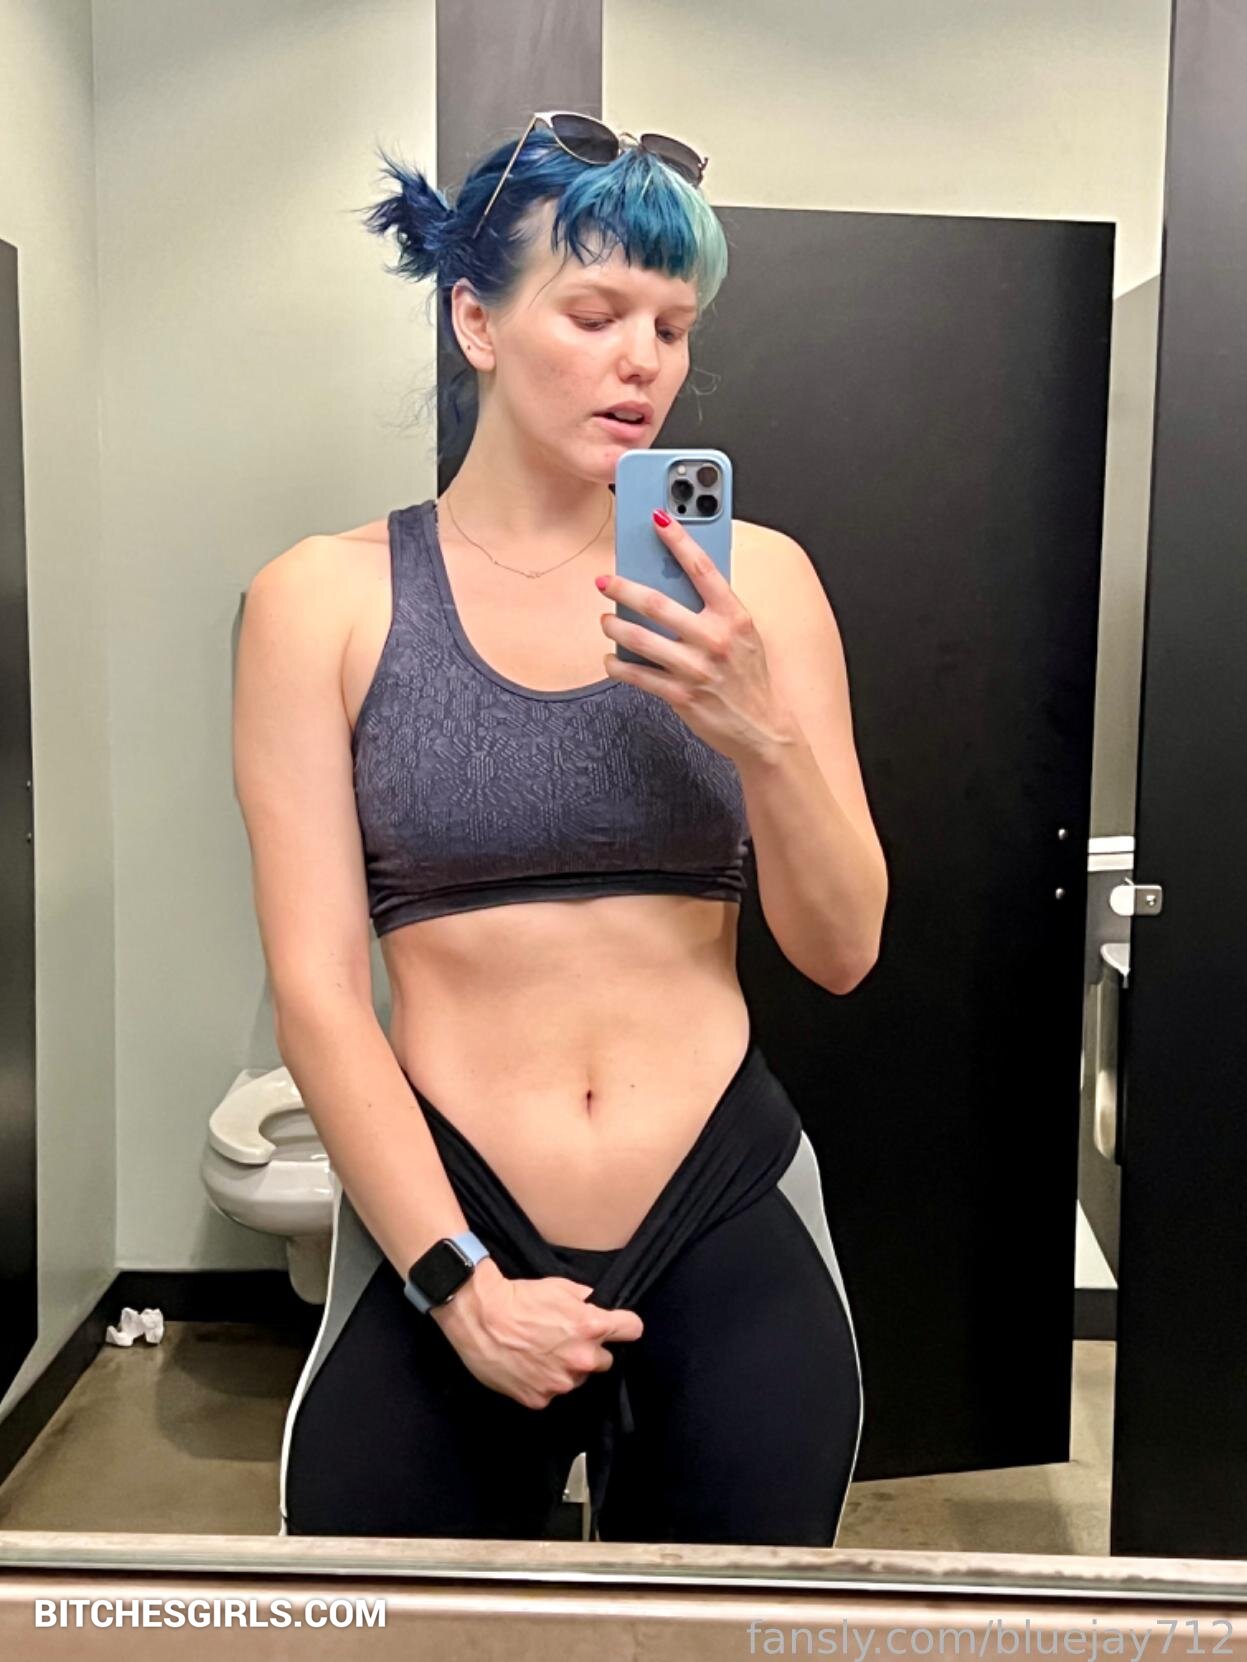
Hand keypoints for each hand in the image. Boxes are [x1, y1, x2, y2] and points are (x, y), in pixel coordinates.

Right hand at [433, 1258, 643, 1410]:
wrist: (479, 1316)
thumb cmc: (518, 1297)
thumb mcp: (559, 1285)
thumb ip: (584, 1299)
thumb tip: (593, 1305)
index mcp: (591, 1327)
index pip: (633, 1330)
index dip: (624, 1326)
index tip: (618, 1327)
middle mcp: (581, 1359)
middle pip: (605, 1360)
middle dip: (591, 1350)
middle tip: (565, 1338)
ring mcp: (560, 1382)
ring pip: (577, 1378)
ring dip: (566, 1368)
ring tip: (540, 1352)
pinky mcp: (539, 1399)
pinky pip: (551, 1392)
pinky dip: (542, 1382)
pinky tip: (527, 1366)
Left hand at [596, 509, 796, 765]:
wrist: (763, 729)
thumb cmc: (749, 677)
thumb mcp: (744, 635)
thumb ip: (715, 609)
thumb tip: (675, 580)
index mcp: (734, 616)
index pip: (702, 568)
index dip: (678, 539)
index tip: (658, 518)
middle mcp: (715, 639)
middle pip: (657, 603)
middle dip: (623, 588)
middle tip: (605, 581)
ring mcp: (696, 669)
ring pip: (639, 639)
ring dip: (613, 626)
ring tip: (605, 621)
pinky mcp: (680, 696)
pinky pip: (637, 675)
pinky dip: (617, 665)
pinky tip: (611, 658)